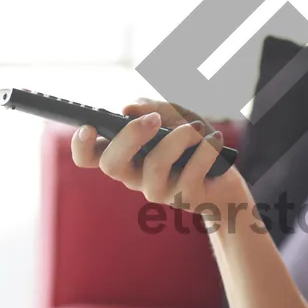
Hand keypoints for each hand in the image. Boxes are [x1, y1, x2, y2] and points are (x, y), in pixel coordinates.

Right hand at [70, 98, 253, 227]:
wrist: (227, 177)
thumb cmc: (194, 143)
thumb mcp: (178, 116)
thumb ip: (155, 108)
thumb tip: (129, 109)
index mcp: (125, 154)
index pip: (89, 157)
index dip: (81, 146)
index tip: (89, 127)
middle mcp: (134, 176)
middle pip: (111, 165)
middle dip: (129, 137)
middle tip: (154, 121)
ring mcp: (157, 191)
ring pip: (154, 167)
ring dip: (177, 140)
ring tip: (196, 128)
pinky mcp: (184, 199)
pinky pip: (190, 175)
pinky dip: (205, 151)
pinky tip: (214, 140)